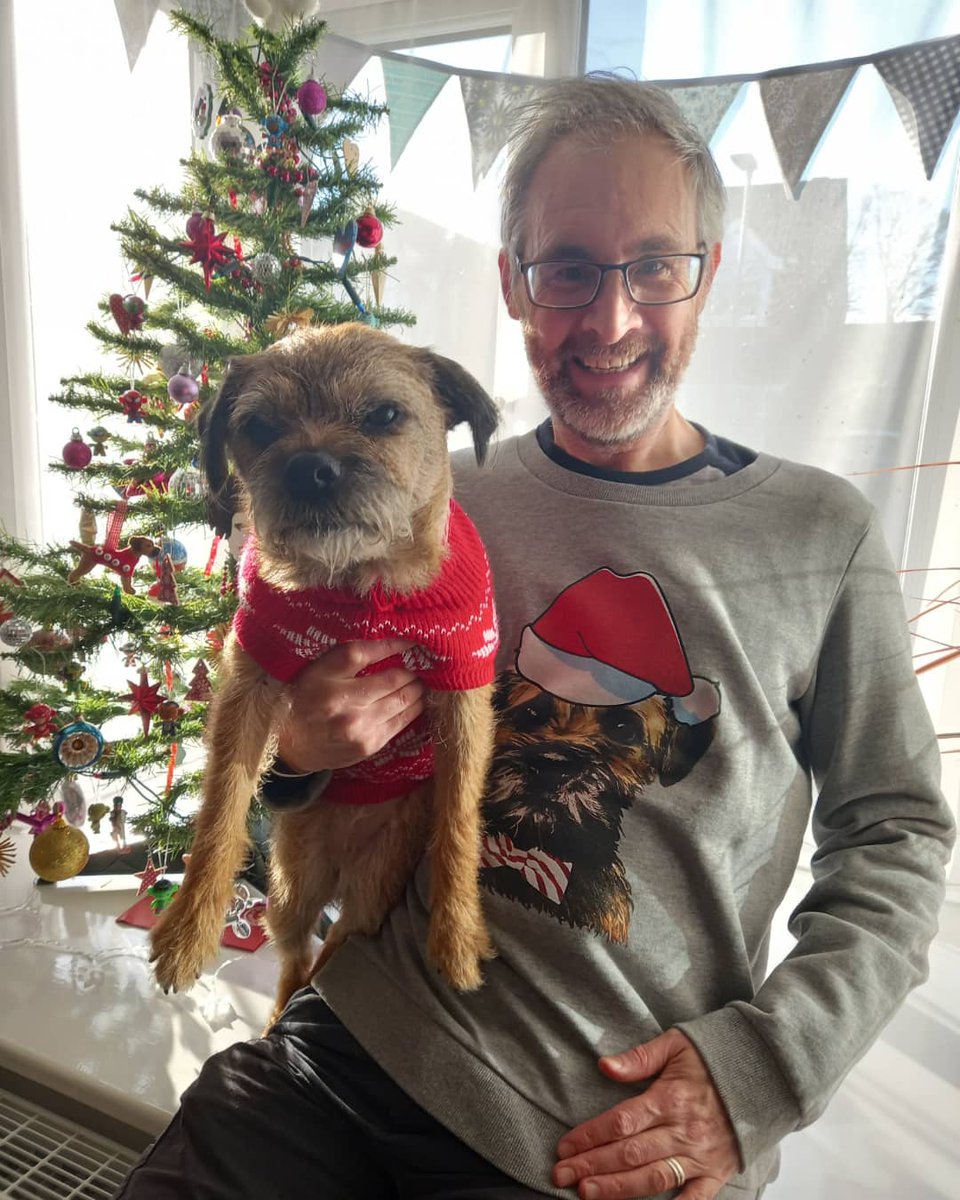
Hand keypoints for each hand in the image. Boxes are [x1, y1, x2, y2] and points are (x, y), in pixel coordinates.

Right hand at [275, 640, 425, 772]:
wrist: (288, 744)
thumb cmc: (305, 699)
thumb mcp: (316, 670)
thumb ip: (345, 658)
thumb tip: (388, 644)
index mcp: (324, 675)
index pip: (364, 652)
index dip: (392, 645)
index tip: (410, 642)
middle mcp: (342, 700)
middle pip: (393, 679)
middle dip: (412, 670)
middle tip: (420, 665)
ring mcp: (357, 725)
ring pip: (402, 700)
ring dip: (417, 689)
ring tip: (420, 682)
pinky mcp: (368, 744)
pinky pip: (400, 722)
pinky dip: (413, 709)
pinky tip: (416, 701)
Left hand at [552, 1029, 738, 1198]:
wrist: (764, 1074)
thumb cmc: (714, 1057)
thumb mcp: (676, 1045)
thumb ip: (640, 1058)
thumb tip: (604, 1065)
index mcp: (670, 1098)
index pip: (621, 1121)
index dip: (590, 1135)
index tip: (565, 1146)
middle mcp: (684, 1130)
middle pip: (630, 1153)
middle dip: (592, 1165)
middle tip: (561, 1174)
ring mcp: (701, 1155)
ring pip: (653, 1178)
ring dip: (618, 1188)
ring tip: (587, 1193)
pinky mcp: (717, 1172)